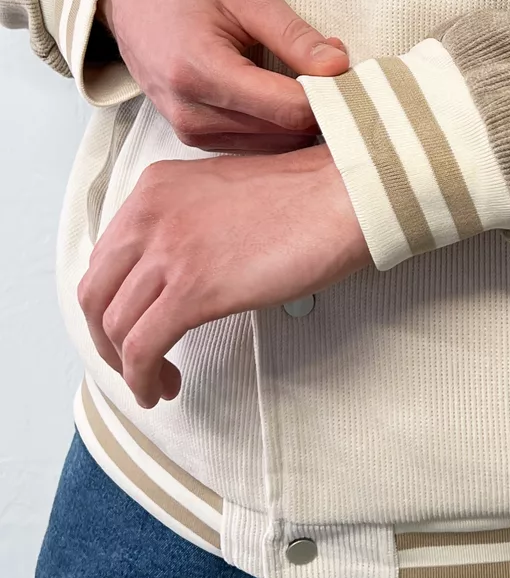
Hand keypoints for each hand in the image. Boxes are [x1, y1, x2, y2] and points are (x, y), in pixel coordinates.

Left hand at [77, 142, 370, 408]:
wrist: (344, 195)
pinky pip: (143, 348)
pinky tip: (161, 390)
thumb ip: (188, 221)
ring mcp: (169, 251)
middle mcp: (150, 214)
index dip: (113, 300)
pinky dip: (142, 378)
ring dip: (128, 365)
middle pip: (96, 292)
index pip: (106, 255)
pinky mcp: (194, 290)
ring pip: (115, 325)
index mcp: (156, 188)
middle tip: (133, 361)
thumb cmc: (305, 196)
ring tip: (157, 383)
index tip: (135, 323)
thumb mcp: (223, 193)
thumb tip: (178, 272)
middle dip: (106, 337)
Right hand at [97, 0, 348, 152]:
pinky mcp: (194, 137)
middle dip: (320, 104)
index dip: (330, 94)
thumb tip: (339, 67)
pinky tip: (283, 91)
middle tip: (333, 65)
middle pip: (285, 132)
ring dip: (300, 116)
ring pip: (274, 145)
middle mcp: (190, 113)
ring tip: (306, 73)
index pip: (288, 109)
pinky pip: (255, 144)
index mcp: (199, 72)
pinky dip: (278, 124)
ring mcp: (189, 131)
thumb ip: (294, 35)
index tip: (349, 71)